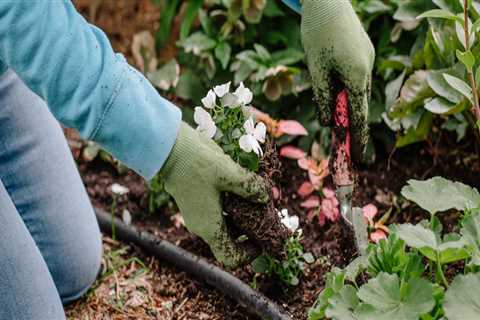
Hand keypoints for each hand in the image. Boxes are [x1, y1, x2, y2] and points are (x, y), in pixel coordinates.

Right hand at [160, 122, 267, 266]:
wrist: (170, 148)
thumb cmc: (197, 163)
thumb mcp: (229, 173)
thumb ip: (250, 187)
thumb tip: (267, 196)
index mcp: (210, 227)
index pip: (230, 257)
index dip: (249, 253)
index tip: (263, 238)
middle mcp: (202, 225)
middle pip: (230, 240)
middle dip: (251, 230)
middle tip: (267, 214)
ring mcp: (198, 213)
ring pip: (225, 224)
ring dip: (243, 215)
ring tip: (258, 198)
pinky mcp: (196, 200)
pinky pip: (218, 211)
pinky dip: (233, 205)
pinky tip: (244, 187)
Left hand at [301, 0, 374, 162]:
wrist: (327, 1)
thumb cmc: (317, 36)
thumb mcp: (316, 71)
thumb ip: (323, 98)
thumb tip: (327, 122)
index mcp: (356, 76)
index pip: (358, 117)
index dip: (357, 139)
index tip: (359, 158)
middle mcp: (367, 69)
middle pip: (357, 103)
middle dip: (347, 118)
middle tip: (336, 131)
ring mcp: (367, 58)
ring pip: (355, 88)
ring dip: (342, 96)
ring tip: (324, 78)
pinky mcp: (364, 50)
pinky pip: (355, 74)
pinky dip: (344, 81)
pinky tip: (331, 68)